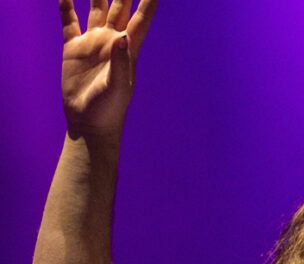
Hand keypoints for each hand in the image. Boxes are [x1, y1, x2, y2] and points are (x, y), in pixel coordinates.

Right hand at [60, 0, 157, 135]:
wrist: (89, 122)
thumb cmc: (110, 109)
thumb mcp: (118, 87)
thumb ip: (120, 62)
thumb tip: (121, 37)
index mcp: (127, 49)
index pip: (141, 19)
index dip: (149, 2)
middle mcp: (111, 40)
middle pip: (120, 6)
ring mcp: (92, 43)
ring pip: (96, 7)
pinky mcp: (73, 49)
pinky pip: (69, 22)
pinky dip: (66, 7)